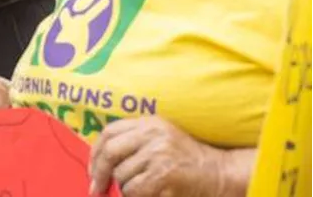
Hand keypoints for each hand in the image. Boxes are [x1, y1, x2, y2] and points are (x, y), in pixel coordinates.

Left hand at [89, 117, 229, 196]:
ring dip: (124, 187)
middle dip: (98, 172)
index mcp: (148, 123)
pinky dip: (134, 195)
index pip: (109, 132)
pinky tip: (146, 194)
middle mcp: (151, 134)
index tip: (92, 169)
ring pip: (121, 174)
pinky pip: (134, 188)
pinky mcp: (164, 173)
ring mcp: (158, 153)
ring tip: (140, 189)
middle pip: (110, 151)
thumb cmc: (186, 160)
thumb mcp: (160, 139)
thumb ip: (134, 142)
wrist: (220, 173)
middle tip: (96, 189)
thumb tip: (99, 162)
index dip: (95, 152)